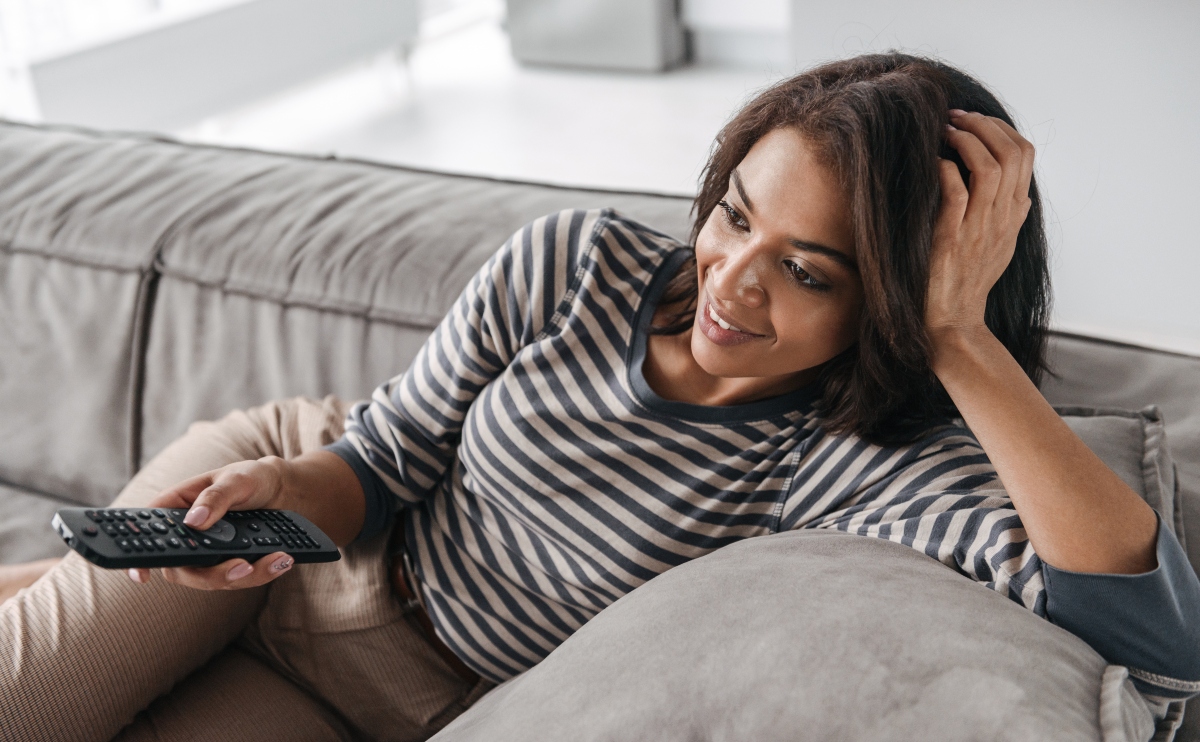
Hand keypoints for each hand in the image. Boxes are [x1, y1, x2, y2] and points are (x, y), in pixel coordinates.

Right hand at [127, 457, 294, 589]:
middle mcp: (186, 536)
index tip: (142, 576)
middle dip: (212, 574)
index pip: (147, 533)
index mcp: (176, 508)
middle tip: (243, 566)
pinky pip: (239, 578)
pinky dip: (261, 573)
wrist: (283, 490)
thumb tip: (194, 521)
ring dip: (244, 575)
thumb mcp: (237, 479)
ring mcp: (206, 554)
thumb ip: (217, 497)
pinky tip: (282, 561)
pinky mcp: (228, 564)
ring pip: (213, 579)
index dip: (138, 557)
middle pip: (181, 568)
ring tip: (278, 559)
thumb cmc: (251, 478)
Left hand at [926, 109, 1034, 336]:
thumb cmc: (968, 283)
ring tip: (944, 132)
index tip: (973, 121)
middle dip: (983, 125)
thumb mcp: (1000, 247)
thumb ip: (1010, 217)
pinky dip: (945, 170)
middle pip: (1012, 153)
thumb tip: (1019, 193)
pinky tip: (933, 164)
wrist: (951, 322)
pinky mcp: (951, 240)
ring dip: (966, 141)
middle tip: (955, 117)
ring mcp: (979, 229)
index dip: (1001, 129)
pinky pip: (956, 193)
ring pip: (989, 168)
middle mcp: (1003, 219)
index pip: (1025, 155)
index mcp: (1014, 215)